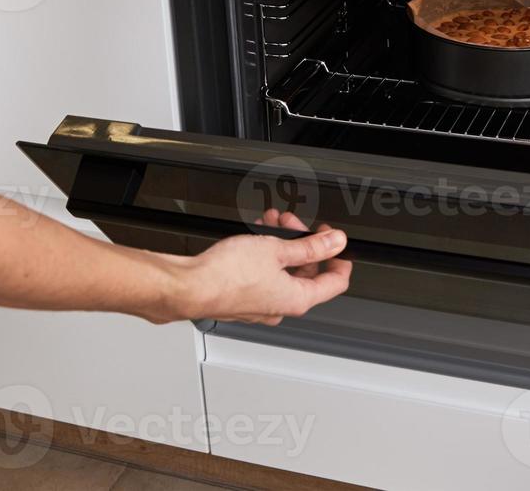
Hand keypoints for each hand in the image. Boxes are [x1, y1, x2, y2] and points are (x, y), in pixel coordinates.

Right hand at [173, 211, 351, 324]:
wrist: (190, 286)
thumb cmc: (227, 275)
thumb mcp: (277, 249)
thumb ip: (310, 246)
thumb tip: (335, 242)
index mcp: (297, 299)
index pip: (336, 282)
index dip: (339, 258)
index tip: (335, 241)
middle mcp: (281, 307)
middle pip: (306, 273)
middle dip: (301, 241)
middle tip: (293, 222)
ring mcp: (260, 304)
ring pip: (282, 270)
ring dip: (280, 243)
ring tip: (271, 222)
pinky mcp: (243, 299)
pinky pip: (263, 275)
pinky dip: (264, 254)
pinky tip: (256, 234)